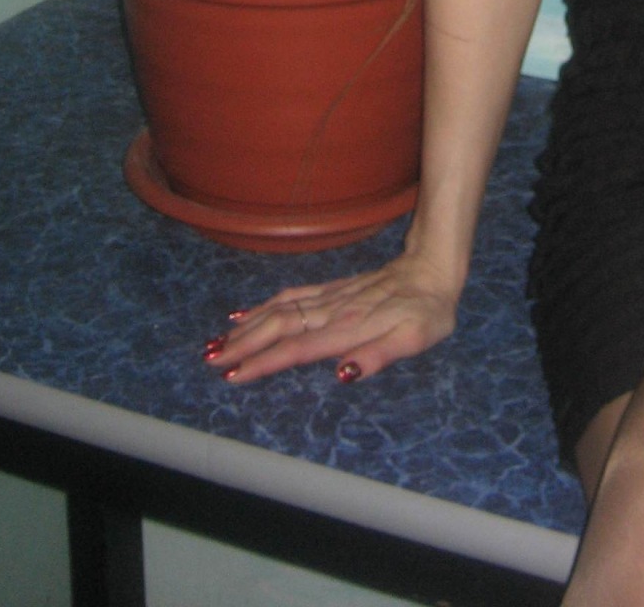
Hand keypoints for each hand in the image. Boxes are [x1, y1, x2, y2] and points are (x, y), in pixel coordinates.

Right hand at [206, 250, 459, 385]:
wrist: (433, 268)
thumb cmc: (428, 312)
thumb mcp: (416, 339)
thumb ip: (379, 356)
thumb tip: (342, 374)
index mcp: (350, 328)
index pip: (298, 348)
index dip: (265, 362)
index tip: (233, 375)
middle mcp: (333, 311)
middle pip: (280, 326)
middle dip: (243, 344)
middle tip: (209, 361)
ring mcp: (330, 298)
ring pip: (280, 310)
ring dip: (247, 327)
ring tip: (215, 342)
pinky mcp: (331, 289)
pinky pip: (291, 296)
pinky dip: (263, 305)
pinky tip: (243, 314)